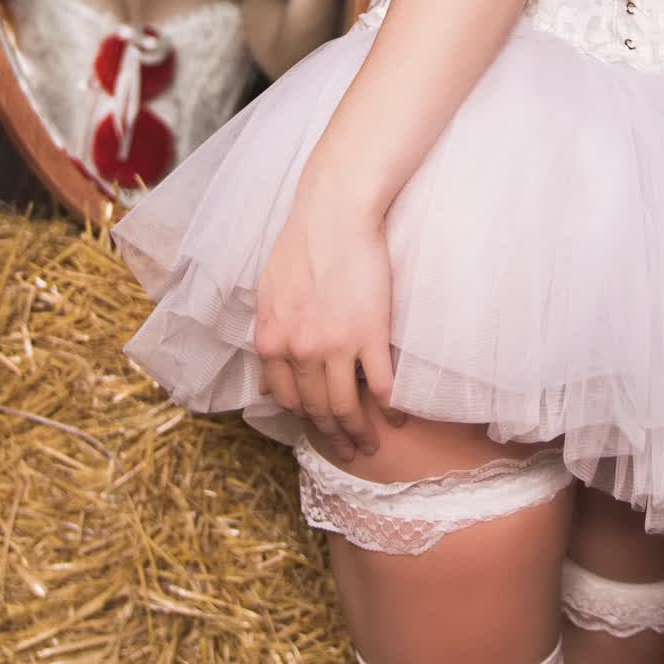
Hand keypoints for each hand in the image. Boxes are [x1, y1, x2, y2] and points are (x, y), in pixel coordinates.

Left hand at [254, 192, 405, 458]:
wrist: (335, 212)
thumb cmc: (302, 244)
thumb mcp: (269, 294)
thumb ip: (269, 340)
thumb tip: (266, 385)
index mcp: (272, 340)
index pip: (286, 398)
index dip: (305, 419)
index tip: (318, 428)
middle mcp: (300, 350)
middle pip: (318, 408)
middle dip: (333, 436)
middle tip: (347, 450)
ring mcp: (336, 345)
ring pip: (348, 406)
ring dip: (360, 432)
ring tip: (370, 444)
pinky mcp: (371, 335)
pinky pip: (382, 385)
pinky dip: (390, 407)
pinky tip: (397, 417)